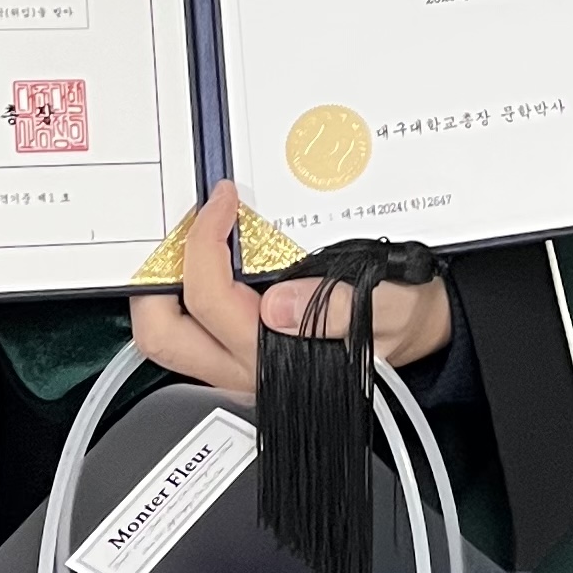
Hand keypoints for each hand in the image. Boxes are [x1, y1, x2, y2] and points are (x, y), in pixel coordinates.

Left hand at [128, 183, 452, 396]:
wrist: (418, 333)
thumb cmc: (402, 319)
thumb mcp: (389, 306)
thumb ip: (338, 308)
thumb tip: (280, 303)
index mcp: (279, 358)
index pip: (209, 299)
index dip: (204, 242)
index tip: (222, 201)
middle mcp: (247, 370)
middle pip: (164, 335)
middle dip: (154, 278)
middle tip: (177, 228)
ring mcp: (239, 369)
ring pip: (171, 339)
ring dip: (165, 287)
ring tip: (187, 239)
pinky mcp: (241, 359)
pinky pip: (192, 333)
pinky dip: (186, 293)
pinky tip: (208, 258)